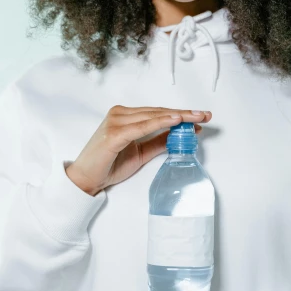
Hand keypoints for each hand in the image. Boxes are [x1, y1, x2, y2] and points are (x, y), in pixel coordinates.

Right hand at [65, 105, 211, 195]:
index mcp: (126, 116)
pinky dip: (160, 122)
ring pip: (153, 116)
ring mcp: (116, 121)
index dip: (180, 114)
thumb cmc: (109, 165)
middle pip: (158, 112)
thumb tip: (181, 134)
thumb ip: (158, 142)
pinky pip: (142, 126)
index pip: (158, 112)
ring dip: (176, 116)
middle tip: (204, 114)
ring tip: (195, 118)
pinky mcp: (114, 133)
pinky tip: (175, 121)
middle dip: (183, 113)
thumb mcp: (141, 153)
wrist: (86, 179)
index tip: (200, 116)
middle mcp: (120, 114)